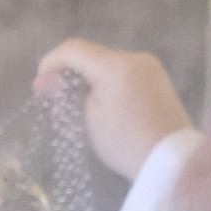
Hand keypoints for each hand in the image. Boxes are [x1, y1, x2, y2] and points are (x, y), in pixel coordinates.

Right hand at [33, 38, 191, 180]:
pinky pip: (121, 72)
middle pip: (90, 56)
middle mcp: (134, 57)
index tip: (40, 86)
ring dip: (85, 79)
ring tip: (73, 107)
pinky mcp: (156, 78)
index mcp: (116, 66)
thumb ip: (65, 94)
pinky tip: (96, 104)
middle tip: (52, 99)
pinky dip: (103, 83)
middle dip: (67, 74)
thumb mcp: (87, 120)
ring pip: (105, 64)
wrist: (170, 160)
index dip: (50, 62)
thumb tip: (44, 81)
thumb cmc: (125, 143)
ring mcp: (149, 66)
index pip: (73, 49)